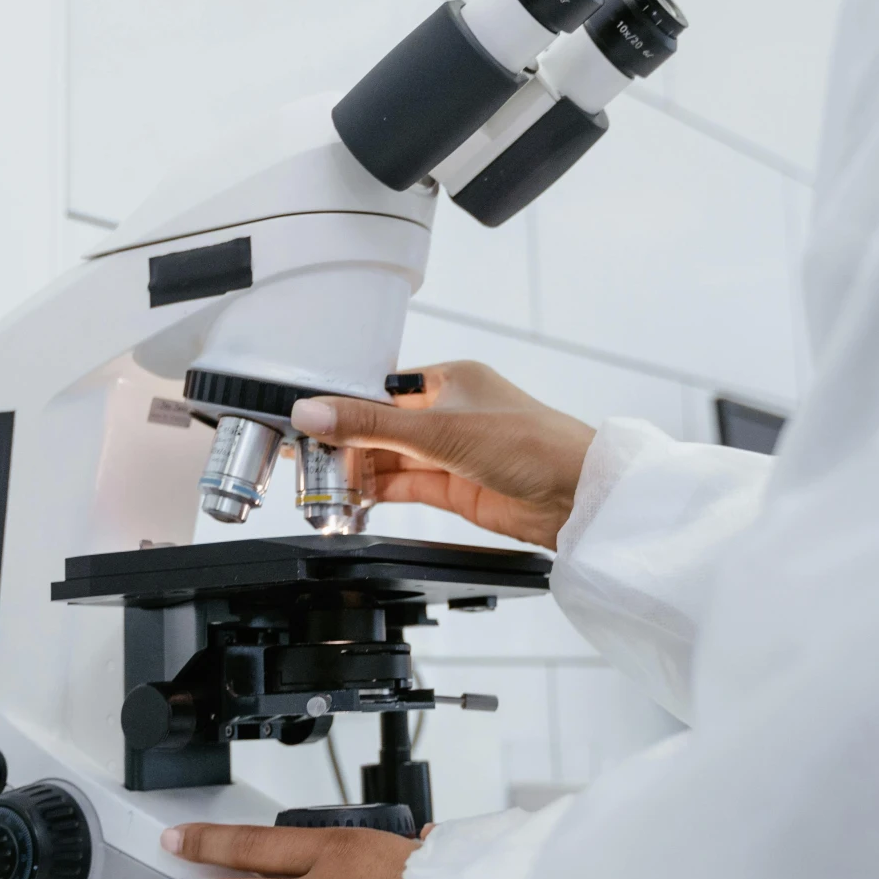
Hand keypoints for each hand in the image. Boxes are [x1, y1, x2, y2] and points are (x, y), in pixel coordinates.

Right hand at [291, 361, 594, 548]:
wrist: (576, 496)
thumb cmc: (529, 443)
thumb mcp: (438, 429)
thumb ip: (371, 425)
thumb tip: (314, 411)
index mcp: (449, 380)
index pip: (381, 391)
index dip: (343, 406)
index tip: (306, 420)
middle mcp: (448, 413)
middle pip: (382, 427)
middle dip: (344, 443)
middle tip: (302, 457)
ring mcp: (451, 452)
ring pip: (390, 459)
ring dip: (357, 471)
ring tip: (317, 483)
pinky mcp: (455, 488)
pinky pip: (404, 486)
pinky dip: (376, 492)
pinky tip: (349, 498)